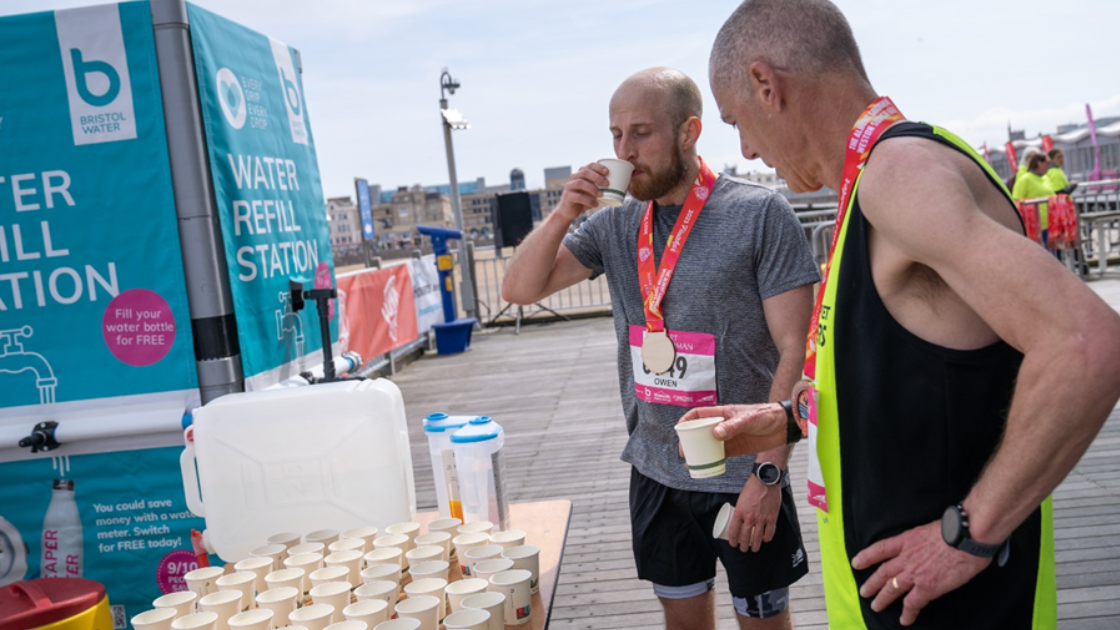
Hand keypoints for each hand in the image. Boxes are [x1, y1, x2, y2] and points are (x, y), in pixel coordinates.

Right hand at [555, 162, 609, 221]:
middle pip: (585, 172)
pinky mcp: (568, 196)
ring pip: (580, 183)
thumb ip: (600, 187)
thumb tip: (619, 186)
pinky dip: (588, 200)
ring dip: (592, 188)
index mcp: (581, 174)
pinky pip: (578, 196)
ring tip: (601, 195)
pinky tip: (595, 204)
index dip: (598, 167)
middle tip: (606, 184)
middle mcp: (574, 178)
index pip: (589, 165)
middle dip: (597, 177)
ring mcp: (569, 186)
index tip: (607, 172)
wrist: (569, 210)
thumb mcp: (592, 191)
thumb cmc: (584, 199)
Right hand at [679, 404, 786, 457]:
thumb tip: (716, 434)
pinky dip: (712, 461)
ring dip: (700, 453)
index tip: (679, 429)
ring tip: (691, 462)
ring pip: (708, 445)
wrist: (783, 426)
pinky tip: (706, 467)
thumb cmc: (766, 415)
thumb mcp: (749, 419)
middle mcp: (723, 425)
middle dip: (690, 441)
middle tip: (685, 452)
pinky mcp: (737, 448)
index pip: (699, 414)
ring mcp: (729, 437)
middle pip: (700, 432)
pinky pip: (720, 455)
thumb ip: (732, 426)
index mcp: (723, 413)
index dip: (687, 420)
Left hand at [728, 475, 780, 551]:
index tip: (733, 544)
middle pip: (745, 538)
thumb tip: (740, 518)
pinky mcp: (772, 518)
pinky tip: (764, 539)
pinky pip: (769, 533)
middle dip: (743, 546)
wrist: (765, 480)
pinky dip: (766, 538)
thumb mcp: (741, 499)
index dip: (733, 540)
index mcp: (739, 512)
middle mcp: (750, 517)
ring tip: (754, 549)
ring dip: (755, 546)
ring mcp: (761, 519)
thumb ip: (740, 510)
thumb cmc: (752, 487)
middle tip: (743, 549)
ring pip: (757, 538)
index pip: (734, 531)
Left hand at [851, 521, 991, 625]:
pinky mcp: (927, 587)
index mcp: (906, 540)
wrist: (967, 536)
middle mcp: (906, 557)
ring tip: (876, 607)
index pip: (880, 549)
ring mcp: (914, 573)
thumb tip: (923, 545)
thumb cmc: (955, 529)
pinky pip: (912, 603)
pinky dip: (907, 613)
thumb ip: (920, 540)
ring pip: (892, 589)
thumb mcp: (927, 529)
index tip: (856, 562)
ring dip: (882, 599)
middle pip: (883, 573)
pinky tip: (904, 620)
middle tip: (864, 592)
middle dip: (872, 583)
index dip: (866, 556)